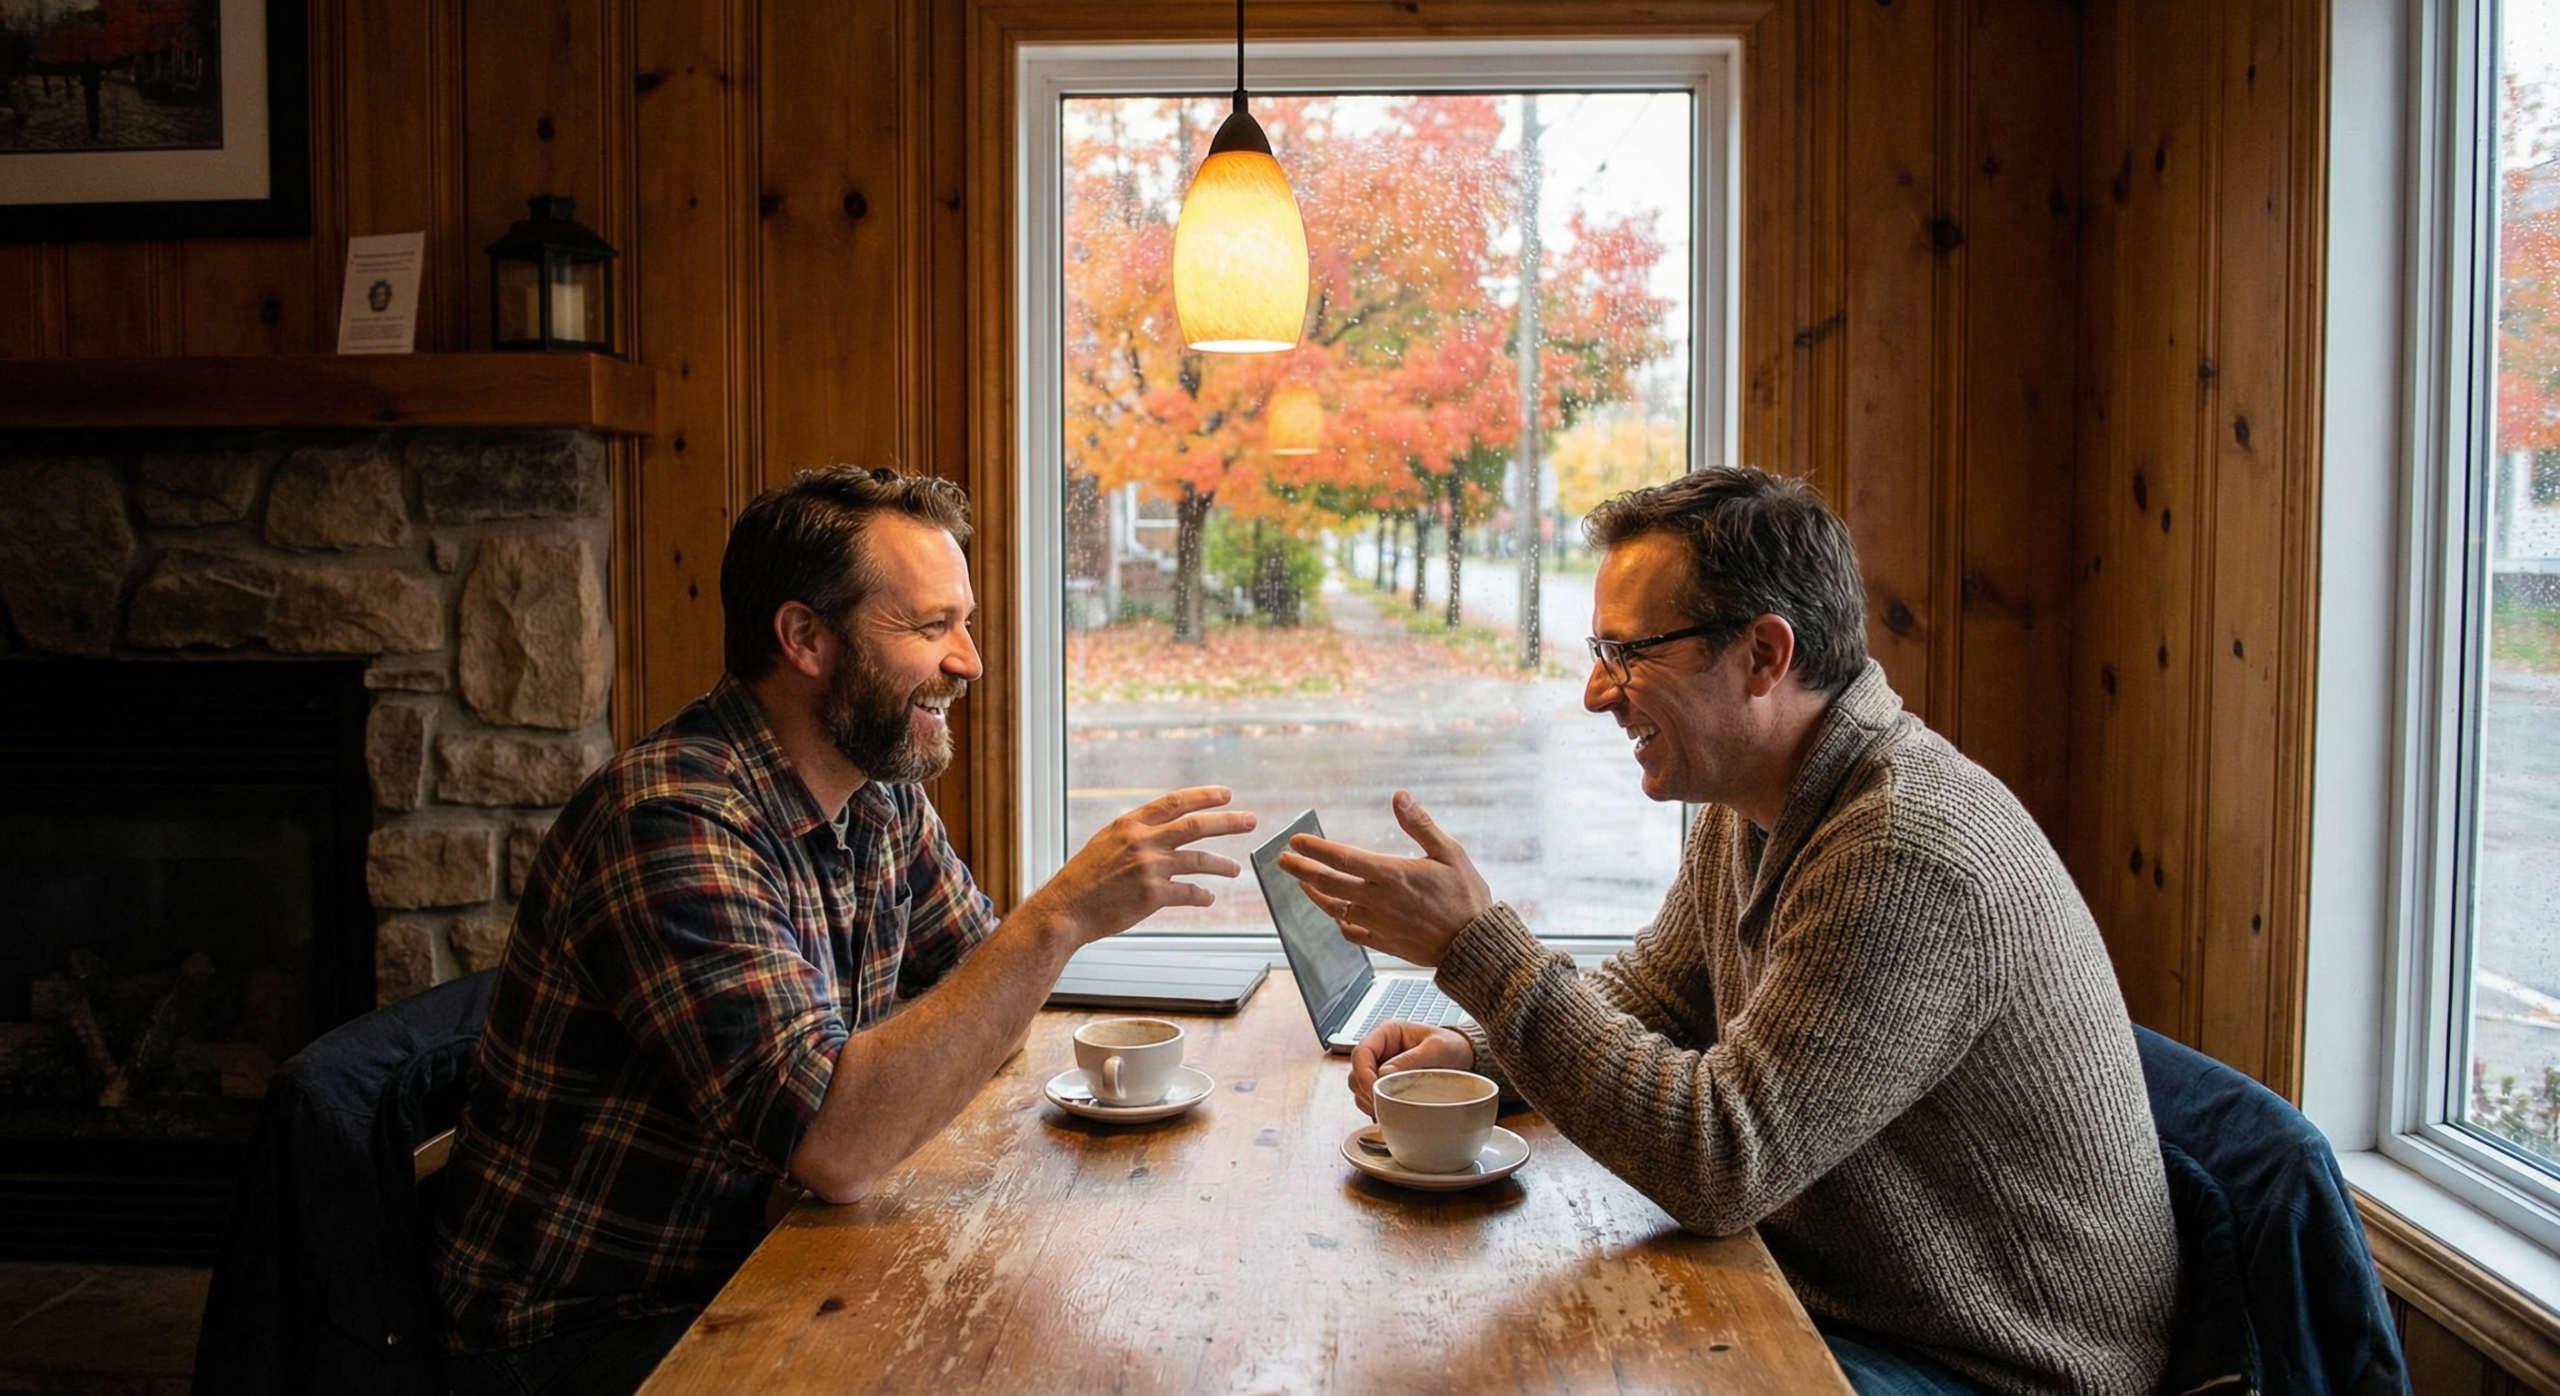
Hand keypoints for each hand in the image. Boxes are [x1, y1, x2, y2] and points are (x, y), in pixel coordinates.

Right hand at [1032, 787, 1255, 943]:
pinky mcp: (1153, 895)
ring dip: (1222, 865)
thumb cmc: (1083, 879)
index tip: (1226, 794)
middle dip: (1228, 821)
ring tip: (1235, 868)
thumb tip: (1164, 828)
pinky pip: (1189, 892)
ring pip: (1199, 861)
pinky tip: (1209, 897)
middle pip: (1196, 826)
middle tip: (1251, 820)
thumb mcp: (1106, 842)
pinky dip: (1203, 895)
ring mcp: (1149, 868)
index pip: (1175, 802)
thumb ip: (1136, 833)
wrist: (1065, 910)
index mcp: (1130, 824)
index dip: (1204, 796)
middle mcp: (1142, 841)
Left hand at [1274, 790, 1491, 966]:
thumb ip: (1420, 824)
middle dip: (1301, 870)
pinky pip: (1351, 933)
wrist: (1475, 945)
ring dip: (1315, 895)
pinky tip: (1337, 914)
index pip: (1342, 858)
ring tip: (1303, 884)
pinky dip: (1339, 921)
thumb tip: (1399, 796)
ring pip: (1335, 909)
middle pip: (1327, 883)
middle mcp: (1378, 900)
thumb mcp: (1450, 852)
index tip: (1295, 840)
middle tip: (1283, 860)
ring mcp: (1378, 924)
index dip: (1314, 848)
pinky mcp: (1384, 943)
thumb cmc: (1466, 896)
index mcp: (1391, 875)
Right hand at [1348, 1021, 1475, 1117]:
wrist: (1465, 1057)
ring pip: (1359, 1086)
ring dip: (1368, 1100)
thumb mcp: (1437, 1048)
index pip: (1361, 1052)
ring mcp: (1381, 1068)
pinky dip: (1375, 1107)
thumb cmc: (1453, 1046)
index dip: (1363, 1073)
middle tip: (1381, 1104)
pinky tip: (1388, 1112)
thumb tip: (1383, 1073)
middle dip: (1365, 1090)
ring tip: (1385, 1109)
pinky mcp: (1386, 1084)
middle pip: (1356, 1071)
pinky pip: (1370, 1098)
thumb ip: (1411, 1059)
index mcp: (1387, 1033)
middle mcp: (1380, 1050)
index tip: (1373, 1090)